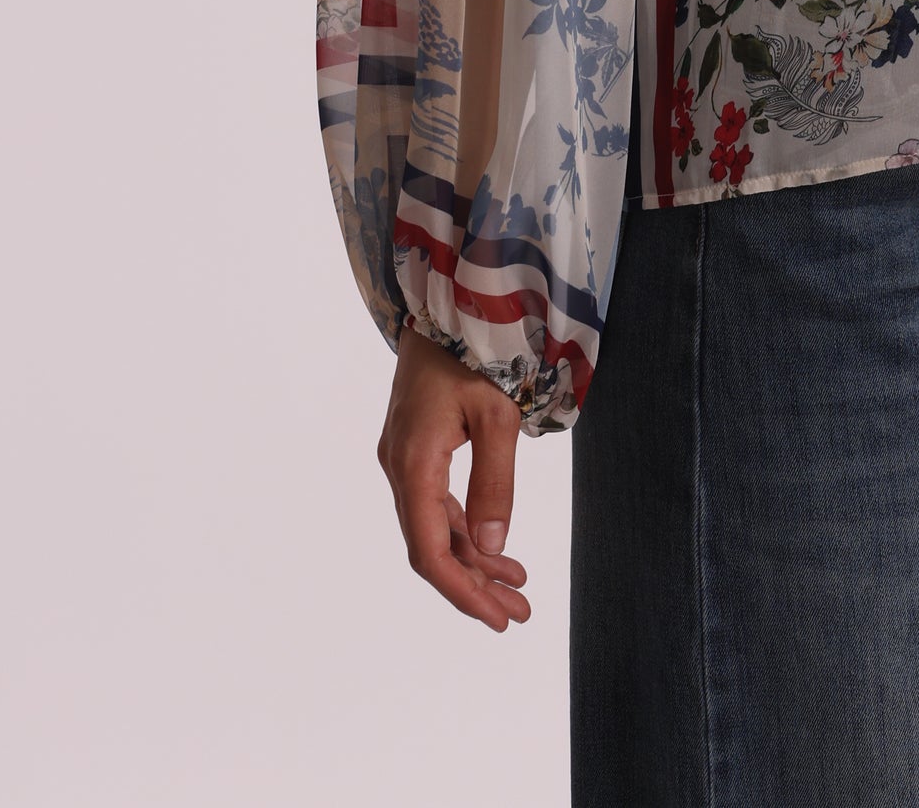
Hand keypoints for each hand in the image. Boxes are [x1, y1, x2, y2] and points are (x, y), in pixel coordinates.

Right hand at [375, 323, 532, 627]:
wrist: (445, 301)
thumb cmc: (474, 351)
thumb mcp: (497, 415)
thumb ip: (494, 484)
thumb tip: (492, 549)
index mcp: (413, 463)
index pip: (429, 550)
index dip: (462, 591)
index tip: (497, 617)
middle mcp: (399, 468)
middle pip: (431, 546)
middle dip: (474, 584)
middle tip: (518, 614)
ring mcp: (404, 459)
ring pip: (434, 528)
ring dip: (473, 559)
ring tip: (517, 587)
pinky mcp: (415, 449)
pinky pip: (436, 504)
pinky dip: (465, 529)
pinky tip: (494, 548)